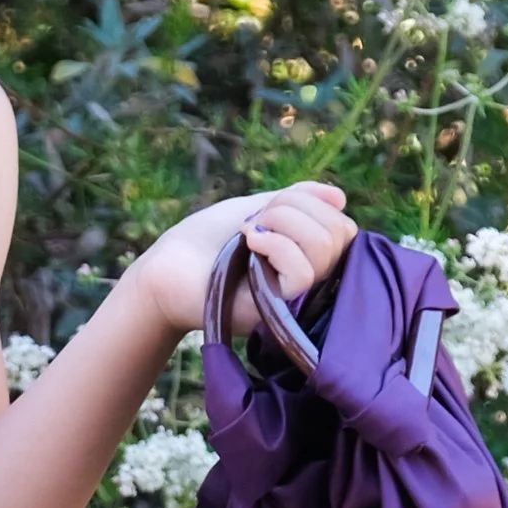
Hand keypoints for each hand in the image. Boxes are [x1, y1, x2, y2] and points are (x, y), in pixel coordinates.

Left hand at [132, 179, 353, 340]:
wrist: (166, 269)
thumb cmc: (205, 240)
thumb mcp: (256, 207)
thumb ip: (297, 200)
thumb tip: (342, 197)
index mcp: (307, 254)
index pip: (341, 225)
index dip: (310, 204)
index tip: (268, 208)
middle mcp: (309, 277)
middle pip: (339, 233)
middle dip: (295, 210)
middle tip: (255, 220)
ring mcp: (295, 296)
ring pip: (326, 249)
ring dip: (284, 224)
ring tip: (249, 232)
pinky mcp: (277, 310)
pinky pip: (304, 273)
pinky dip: (277, 245)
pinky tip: (250, 242)